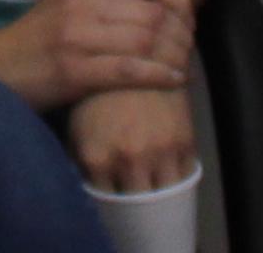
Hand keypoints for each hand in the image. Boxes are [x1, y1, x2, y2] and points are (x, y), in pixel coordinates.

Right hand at [19, 0, 194, 95]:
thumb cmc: (34, 42)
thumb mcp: (64, 6)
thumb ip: (100, 1)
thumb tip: (150, 4)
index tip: (190, 17)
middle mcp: (81, 4)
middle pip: (150, 13)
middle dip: (181, 33)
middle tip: (191, 49)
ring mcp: (77, 38)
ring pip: (145, 40)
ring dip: (174, 55)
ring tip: (185, 68)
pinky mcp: (74, 71)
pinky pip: (129, 70)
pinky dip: (158, 75)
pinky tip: (173, 81)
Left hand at [69, 79, 199, 195]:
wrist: (134, 55)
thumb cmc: (98, 91)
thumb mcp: (78, 124)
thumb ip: (79, 158)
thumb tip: (83, 183)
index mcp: (97, 158)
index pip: (104, 203)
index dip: (108, 205)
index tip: (110, 201)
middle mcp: (129, 160)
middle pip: (135, 206)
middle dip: (133, 208)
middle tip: (132, 202)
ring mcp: (159, 153)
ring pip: (163, 197)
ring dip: (158, 198)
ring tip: (150, 193)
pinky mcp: (184, 144)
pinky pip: (185, 177)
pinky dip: (176, 183)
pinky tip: (167, 178)